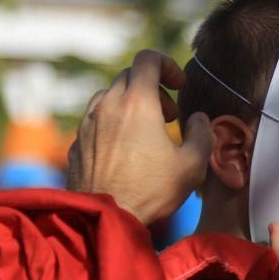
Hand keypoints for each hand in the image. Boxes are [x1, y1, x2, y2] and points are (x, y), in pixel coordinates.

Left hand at [67, 50, 213, 224]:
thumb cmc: (151, 191)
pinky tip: (123, 152)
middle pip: (128, 77)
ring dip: (129, 106)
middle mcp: (108, 106)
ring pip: (108, 97)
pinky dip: (111, 126)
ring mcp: (87, 124)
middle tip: (167, 117)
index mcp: (137, 103)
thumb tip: (199, 119)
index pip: (147, 59)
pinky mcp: (76, 144)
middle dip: (152, 89)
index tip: (179, 85)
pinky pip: (94, 122)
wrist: (106, 219)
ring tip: (144, 133)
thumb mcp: (192, 165)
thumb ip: (202, 134)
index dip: (167, 65)